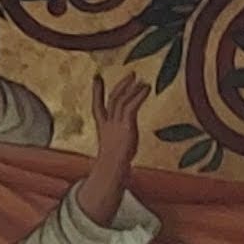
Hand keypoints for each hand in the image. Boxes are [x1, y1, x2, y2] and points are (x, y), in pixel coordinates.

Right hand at [76, 69, 145, 222]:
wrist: (112, 169)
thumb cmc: (114, 166)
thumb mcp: (116, 156)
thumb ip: (118, 156)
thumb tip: (123, 169)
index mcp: (104, 128)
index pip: (98, 106)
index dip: (97, 92)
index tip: (97, 78)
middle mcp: (109, 122)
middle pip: (113, 99)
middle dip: (121, 85)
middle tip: (131, 74)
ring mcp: (117, 122)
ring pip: (122, 99)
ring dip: (132, 88)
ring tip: (142, 79)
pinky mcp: (125, 123)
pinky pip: (131, 105)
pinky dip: (139, 95)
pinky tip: (147, 88)